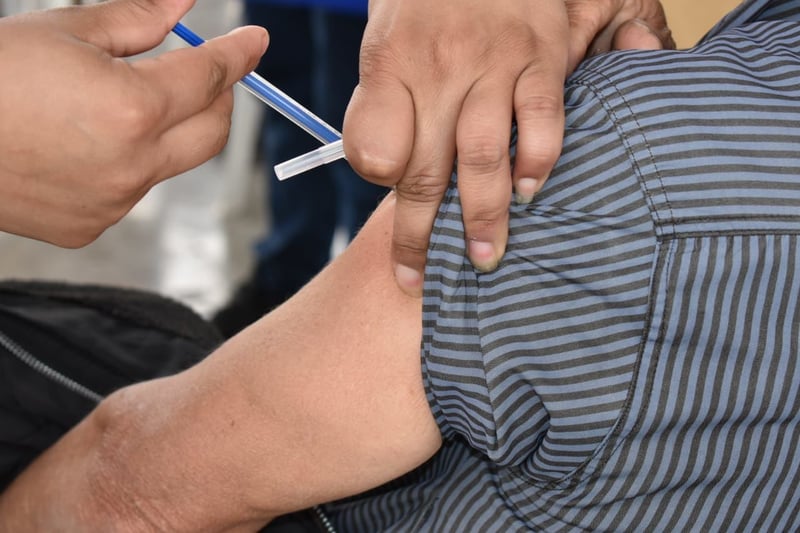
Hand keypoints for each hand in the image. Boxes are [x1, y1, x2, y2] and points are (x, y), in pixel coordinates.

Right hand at [0, 0, 266, 246]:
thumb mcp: (64, 30)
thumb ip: (138, 19)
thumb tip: (185, 5)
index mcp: (133, 109)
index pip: (210, 77)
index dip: (238, 55)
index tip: (254, 43)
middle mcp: (135, 165)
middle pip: (213, 132)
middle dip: (219, 98)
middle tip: (205, 73)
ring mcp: (114, 202)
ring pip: (172, 162)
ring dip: (168, 130)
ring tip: (119, 103)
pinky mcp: (92, 226)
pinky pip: (132, 189)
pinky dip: (128, 161)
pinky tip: (85, 142)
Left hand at [343, 0, 672, 296]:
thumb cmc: (423, 1)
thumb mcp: (382, 40)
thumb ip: (380, 103)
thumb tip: (382, 171)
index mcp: (389, 63)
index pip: (374, 147)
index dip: (376, 186)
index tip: (385, 205)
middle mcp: (439, 68)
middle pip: (423, 169)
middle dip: (418, 235)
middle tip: (416, 281)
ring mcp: (494, 63)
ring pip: (483, 156)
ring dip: (481, 217)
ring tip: (482, 260)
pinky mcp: (542, 55)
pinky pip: (543, 119)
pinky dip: (538, 161)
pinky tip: (531, 191)